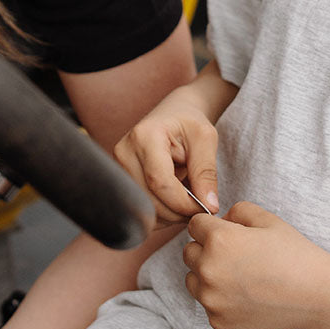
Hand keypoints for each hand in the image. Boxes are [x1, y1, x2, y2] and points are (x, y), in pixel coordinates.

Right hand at [114, 90, 219, 226]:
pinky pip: (141, 207)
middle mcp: (125, 152)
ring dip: (171, 214)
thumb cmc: (189, 123)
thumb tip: (209, 207)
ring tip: (188, 200)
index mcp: (145, 136)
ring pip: (144, 208)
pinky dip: (162, 212)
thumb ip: (206, 173)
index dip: (183, 203)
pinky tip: (175, 201)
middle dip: (178, 212)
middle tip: (200, 208)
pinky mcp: (122, 179)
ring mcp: (119, 167)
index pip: (159, 182)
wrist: (174, 114)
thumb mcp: (206, 139)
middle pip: (149, 199)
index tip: (206, 209)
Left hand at [183, 202, 329, 328]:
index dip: (211, 225)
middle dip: (206, 249)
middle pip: (189, 253)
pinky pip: (208, 305)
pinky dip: (220, 299)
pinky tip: (245, 296)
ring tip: (237, 276)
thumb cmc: (294, 255)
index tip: (226, 232)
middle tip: (234, 255)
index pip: (195, 225)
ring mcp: (212, 300)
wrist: (317, 298)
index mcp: (218, 240)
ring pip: (193, 280)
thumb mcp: (267, 219)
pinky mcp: (219, 322)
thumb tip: (220, 220)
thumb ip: (236, 211)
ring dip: (206, 275)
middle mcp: (209, 270)